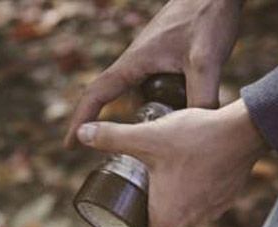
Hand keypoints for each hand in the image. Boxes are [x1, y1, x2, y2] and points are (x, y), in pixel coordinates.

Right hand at [65, 0, 242, 146]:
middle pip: (116, 102)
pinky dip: (160, 110)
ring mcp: (152, 62)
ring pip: (140, 99)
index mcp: (135, 62)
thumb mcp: (206, 60)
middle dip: (112, 129)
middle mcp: (138, 63)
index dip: (80, 121)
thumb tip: (198, 131)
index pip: (97, 94)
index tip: (70, 145)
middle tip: (119, 159)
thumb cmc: (207, 15)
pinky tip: (178, 124)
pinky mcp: (167, 61)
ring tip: (155, 148)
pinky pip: (155, 92)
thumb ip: (202, 95)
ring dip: (142, 120)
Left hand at [76, 99, 267, 226]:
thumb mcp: (147, 138)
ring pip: (184, 215)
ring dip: (172, 203)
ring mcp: (212, 214)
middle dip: (148, 213)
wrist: (243, 132)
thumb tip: (81, 133)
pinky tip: (186, 175)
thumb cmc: (194, 139)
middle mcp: (191, 224)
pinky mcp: (226, 201)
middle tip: (135, 193)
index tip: (121, 220)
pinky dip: (193, 194)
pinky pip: (203, 204)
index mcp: (169, 219)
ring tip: (159, 181)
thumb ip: (113, 136)